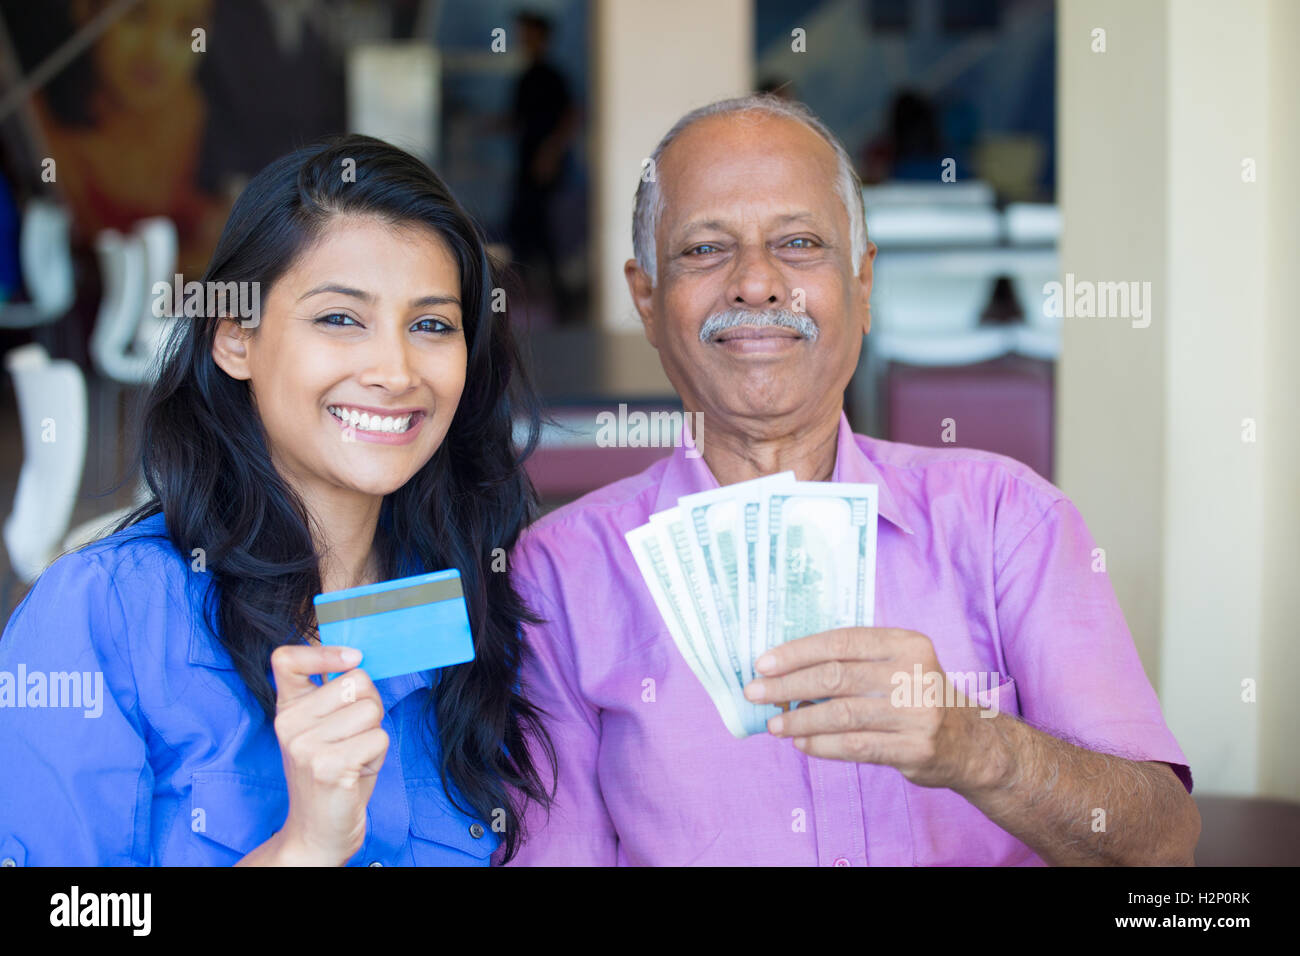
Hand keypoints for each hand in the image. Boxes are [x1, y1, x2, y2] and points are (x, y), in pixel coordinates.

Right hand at [268, 644, 388, 865]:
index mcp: (287, 708)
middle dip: (370, 706)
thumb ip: (334, 694)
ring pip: (371, 709)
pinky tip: (356, 772)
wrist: (318, 831)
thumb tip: (360, 660)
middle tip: (353, 737)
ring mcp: (305, 745)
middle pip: (356, 681)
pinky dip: (377, 756)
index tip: (352, 657)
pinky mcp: (328, 765)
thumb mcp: (325, 728)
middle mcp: (289, 723)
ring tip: (354, 757)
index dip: (323, 651)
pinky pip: (378, 738)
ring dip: (374, 734)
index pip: (286, 659)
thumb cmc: (332, 773)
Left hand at [743, 627, 997, 790]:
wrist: (970, 741)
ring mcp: (917, 713)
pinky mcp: (915, 748)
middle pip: (836, 677)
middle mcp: (914, 673)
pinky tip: (802, 743)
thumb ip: (853, 663)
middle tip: (755, 693)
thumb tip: (785, 670)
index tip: (763, 663)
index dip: (797, 652)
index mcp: (906, 643)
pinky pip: (856, 746)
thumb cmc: (916, 696)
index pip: (841, 642)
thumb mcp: (897, 665)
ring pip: (842, 714)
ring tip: (774, 725)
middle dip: (788, 685)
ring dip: (800, 720)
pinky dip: (822, 745)